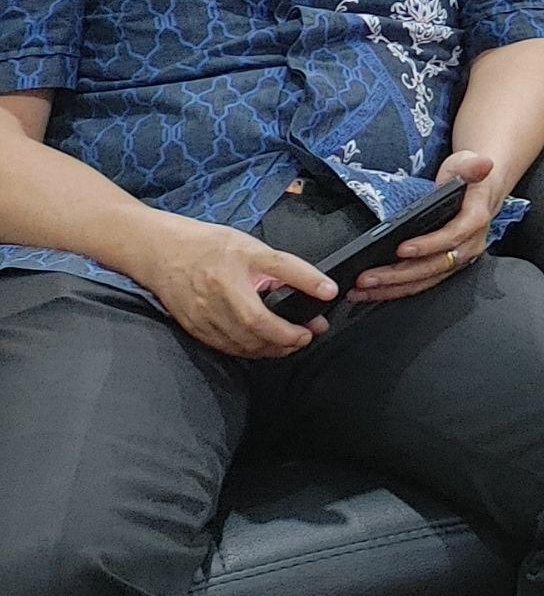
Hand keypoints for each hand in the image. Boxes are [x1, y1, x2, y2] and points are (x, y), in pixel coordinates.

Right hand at [133, 213, 334, 358]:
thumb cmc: (209, 246)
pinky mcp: (194, 327)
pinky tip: (264, 347)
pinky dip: (250, 351)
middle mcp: (220, 287)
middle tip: (309, 334)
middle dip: (288, 335)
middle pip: (258, 321)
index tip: (329, 292)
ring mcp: (204, 311)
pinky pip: (227, 347)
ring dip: (272, 348)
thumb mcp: (248, 245)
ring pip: (243, 341)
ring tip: (292, 343)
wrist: (161, 252)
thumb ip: (275, 266)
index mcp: (237, 259)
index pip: (280, 268)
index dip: (307, 281)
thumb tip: (308, 287)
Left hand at [353, 150, 498, 300]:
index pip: (452, 236)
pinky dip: (396, 290)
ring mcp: (458, 259)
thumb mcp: (466, 164)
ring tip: (363, 289)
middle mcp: (469, 245)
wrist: (480, 191)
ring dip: (393, 287)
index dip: (428, 245)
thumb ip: (471, 166)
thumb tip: (484, 164)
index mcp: (475, 220)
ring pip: (426, 280)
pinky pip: (422, 283)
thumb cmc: (467, 177)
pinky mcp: (446, 267)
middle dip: (399, 274)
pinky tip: (374, 292)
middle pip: (434, 266)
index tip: (401, 248)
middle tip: (367, 277)